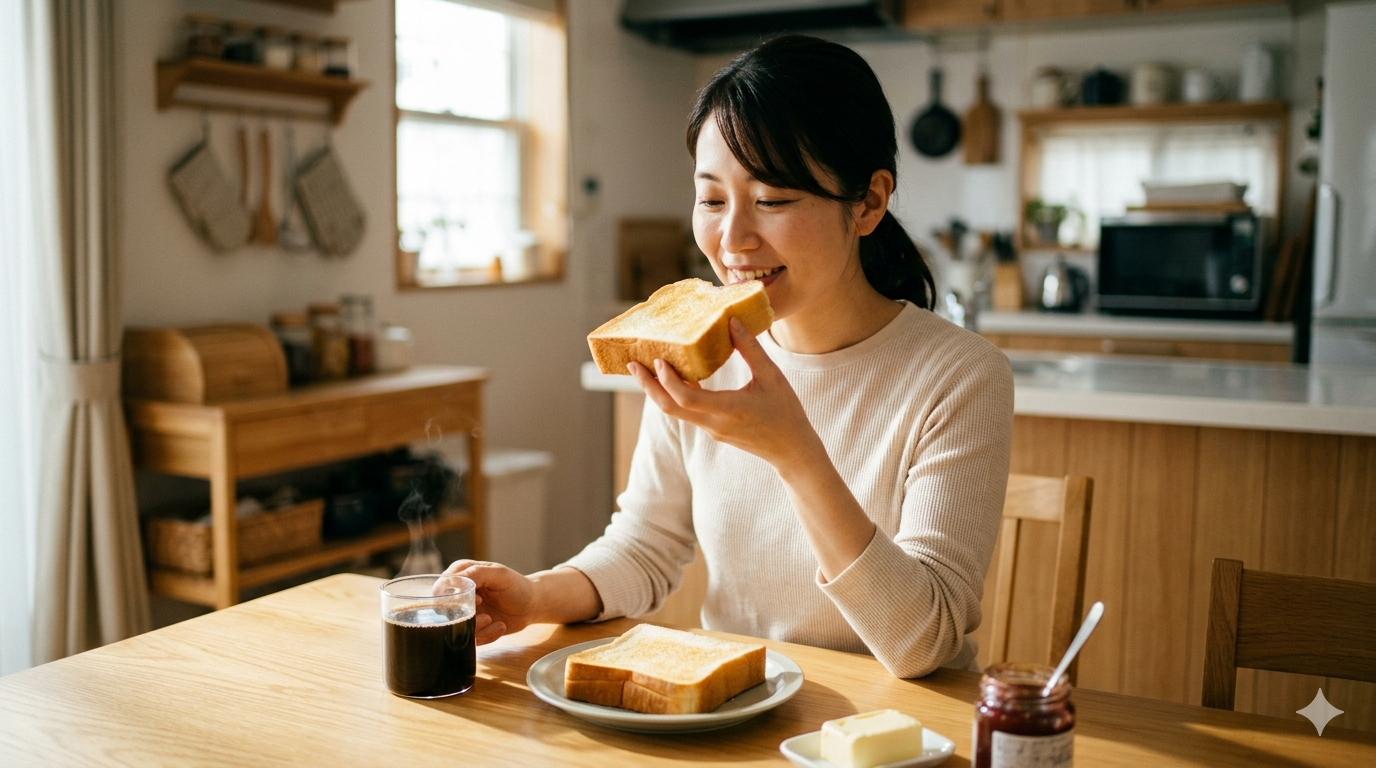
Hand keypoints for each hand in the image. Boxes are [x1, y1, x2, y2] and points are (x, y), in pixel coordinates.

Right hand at [441, 560, 537, 644]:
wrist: (532, 605)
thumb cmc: (517, 586)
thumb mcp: (499, 575)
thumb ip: (476, 574)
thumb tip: (451, 582)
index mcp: (460, 574)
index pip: (440, 588)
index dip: (454, 598)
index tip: (477, 601)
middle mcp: (458, 593)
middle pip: (445, 612)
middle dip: (466, 618)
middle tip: (486, 617)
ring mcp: (464, 612)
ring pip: (456, 628)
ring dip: (477, 629)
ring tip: (493, 622)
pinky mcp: (472, 628)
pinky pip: (469, 639)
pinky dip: (486, 636)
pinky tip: (500, 627)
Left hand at [628, 318, 824, 474]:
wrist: (791, 450)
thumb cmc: (786, 412)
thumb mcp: (772, 376)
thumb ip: (750, 350)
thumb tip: (732, 322)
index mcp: (728, 410)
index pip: (686, 399)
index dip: (668, 380)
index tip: (659, 360)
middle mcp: (714, 423)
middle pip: (670, 407)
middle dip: (648, 386)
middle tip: (632, 364)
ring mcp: (711, 429)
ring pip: (676, 411)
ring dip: (658, 390)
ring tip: (645, 367)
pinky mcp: (713, 430)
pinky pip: (688, 412)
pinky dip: (676, 394)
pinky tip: (674, 376)